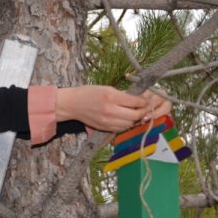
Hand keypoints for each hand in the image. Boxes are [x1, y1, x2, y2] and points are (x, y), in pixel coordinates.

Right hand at [56, 86, 171, 132]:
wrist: (72, 104)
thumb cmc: (89, 93)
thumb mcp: (107, 88)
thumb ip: (123, 95)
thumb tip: (138, 99)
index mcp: (111, 96)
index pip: (135, 101)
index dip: (143, 102)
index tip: (145, 101)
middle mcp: (110, 110)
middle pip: (135, 115)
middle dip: (142, 112)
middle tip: (143, 109)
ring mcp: (107, 121)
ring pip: (129, 124)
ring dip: (134, 120)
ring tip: (134, 114)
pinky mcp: (104, 128)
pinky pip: (121, 129)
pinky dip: (126, 125)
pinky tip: (125, 119)